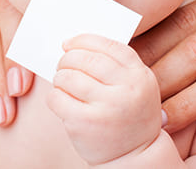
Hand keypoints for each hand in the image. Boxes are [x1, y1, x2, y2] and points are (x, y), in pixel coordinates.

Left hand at [47, 34, 160, 165]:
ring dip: (60, 77)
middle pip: (86, 59)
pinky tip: (62, 101)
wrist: (135, 155)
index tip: (70, 43)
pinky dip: (54, 96)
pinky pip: (57, 98)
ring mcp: (106, 108)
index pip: (109, 46)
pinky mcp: (85, 123)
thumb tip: (75, 44)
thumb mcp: (136, 86)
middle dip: (68, 58)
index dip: (84, 40)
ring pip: (68, 77)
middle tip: (63, 64)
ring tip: (64, 83)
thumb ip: (116, 65)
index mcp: (140, 75)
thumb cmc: (129, 114)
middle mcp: (126, 90)